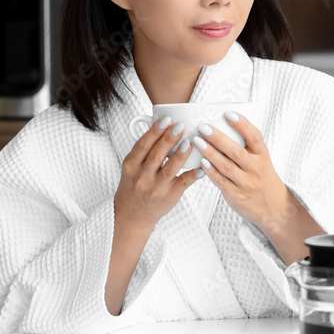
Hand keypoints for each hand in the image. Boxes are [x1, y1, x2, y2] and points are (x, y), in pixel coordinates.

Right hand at [114, 116, 201, 231]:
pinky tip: (201, 166)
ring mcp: (156, 187)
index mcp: (131, 165)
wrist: (132, 213)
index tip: (166, 120)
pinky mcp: (170, 195)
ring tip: (189, 141)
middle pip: (156, 154)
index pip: (143, 145)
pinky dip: (193, 174)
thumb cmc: (134, 185)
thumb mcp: (132, 167)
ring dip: (180, 154)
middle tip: (180, 126)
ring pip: (169, 168)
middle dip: (169, 139)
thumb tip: (163, 126)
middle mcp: (142, 176)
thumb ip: (144, 149)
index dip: (155, 131)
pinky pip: (183, 183)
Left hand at [190, 111, 289, 234]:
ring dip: (210, 153)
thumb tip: (222, 125)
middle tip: (203, 126)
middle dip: (218, 138)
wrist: (272, 206)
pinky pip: (221, 181)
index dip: (242, 124)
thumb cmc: (261, 175)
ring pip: (226, 166)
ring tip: (197, 141)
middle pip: (236, 151)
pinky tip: (201, 162)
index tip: (228, 114)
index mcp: (262, 155)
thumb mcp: (261, 159)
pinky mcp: (235, 195)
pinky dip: (210, 171)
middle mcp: (255, 168)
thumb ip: (246, 145)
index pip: (254, 137)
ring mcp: (246, 183)